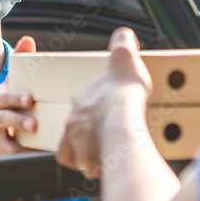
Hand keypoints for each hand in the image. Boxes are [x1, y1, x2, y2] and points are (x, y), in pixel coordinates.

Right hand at [0, 35, 39, 155]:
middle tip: (34, 123)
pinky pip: (10, 154)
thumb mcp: (10, 83)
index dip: (16, 97)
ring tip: (34, 138)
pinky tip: (38, 154)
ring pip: (4, 139)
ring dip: (19, 139)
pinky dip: (23, 154)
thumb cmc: (5, 104)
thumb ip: (20, 61)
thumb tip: (28, 40)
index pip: (6, 95)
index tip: (30, 99)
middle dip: (18, 119)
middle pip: (4, 116)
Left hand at [58, 28, 151, 177]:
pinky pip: (81, 165)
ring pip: (76, 149)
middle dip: (90, 132)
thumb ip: (123, 46)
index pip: (82, 105)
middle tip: (108, 133)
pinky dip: (91, 166)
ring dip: (88, 151)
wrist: (124, 123)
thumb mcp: (126, 59)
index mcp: (82, 98)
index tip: (107, 113)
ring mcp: (76, 140)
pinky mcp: (83, 159)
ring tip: (105, 152)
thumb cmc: (125, 95)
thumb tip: (123, 34)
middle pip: (78, 128)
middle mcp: (74, 120)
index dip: (95, 110)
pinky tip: (103, 165)